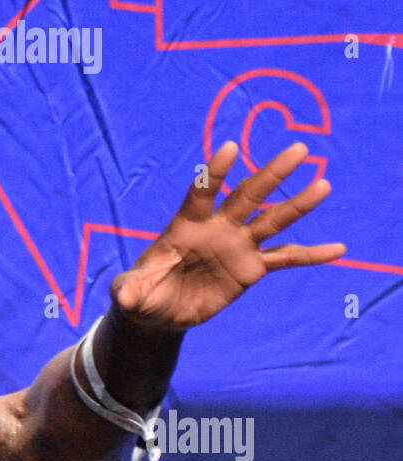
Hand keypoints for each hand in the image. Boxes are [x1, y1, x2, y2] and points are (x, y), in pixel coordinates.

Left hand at [109, 140, 345, 332]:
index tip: (229, 149)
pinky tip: (338, 249)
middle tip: (297, 149)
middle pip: (247, 195)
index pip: (201, 192)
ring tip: (324, 185)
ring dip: (297, 204)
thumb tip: (123, 296)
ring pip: (272, 219)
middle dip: (270, 174)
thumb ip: (130, 290)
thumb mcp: (131, 293)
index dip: (212, 173)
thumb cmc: (142, 293)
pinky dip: (310, 255)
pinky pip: (285, 258)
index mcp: (186, 224)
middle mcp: (218, 228)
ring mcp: (238, 245)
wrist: (159, 312)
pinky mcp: (251, 267)